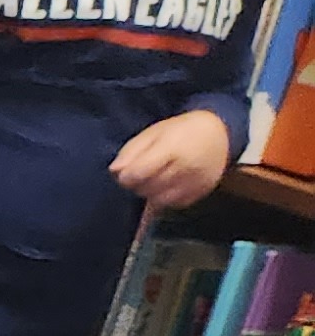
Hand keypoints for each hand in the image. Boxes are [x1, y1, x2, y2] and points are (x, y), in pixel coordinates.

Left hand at [113, 107, 236, 212]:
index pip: (137, 173)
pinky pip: (174, 204)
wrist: (220, 132)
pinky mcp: (202, 192)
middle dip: (137, 184)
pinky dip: (166, 197)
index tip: (125, 172)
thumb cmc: (181, 131)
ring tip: (156, 178)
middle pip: (146, 189)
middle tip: (143, 172)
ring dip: (151, 193)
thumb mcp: (153, 132)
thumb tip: (115, 171)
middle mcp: (186, 168)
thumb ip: (131, 151)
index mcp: (172, 148)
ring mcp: (196, 182)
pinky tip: (169, 184)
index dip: (126, 176)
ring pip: (158, 200)